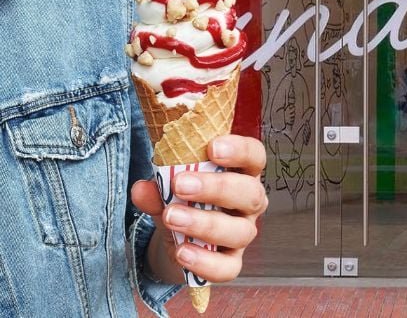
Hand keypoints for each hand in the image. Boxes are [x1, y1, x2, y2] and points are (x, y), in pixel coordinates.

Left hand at [130, 135, 268, 284]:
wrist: (178, 242)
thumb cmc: (184, 203)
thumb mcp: (169, 190)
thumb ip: (158, 188)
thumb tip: (142, 188)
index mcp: (241, 174)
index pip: (254, 156)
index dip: (240, 150)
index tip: (212, 148)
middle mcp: (249, 203)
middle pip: (250, 194)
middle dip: (217, 188)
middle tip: (181, 185)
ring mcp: (243, 233)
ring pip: (240, 232)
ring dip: (205, 224)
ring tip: (172, 218)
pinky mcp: (232, 262)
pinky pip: (228, 267)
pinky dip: (205, 262)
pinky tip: (182, 252)